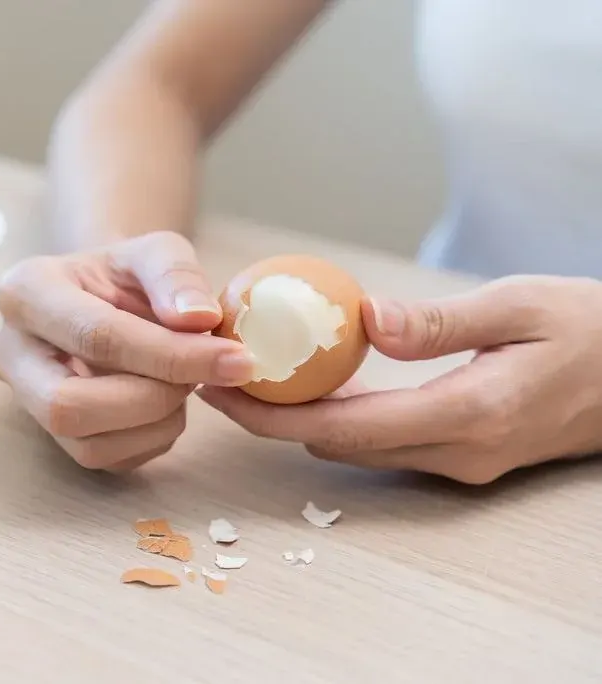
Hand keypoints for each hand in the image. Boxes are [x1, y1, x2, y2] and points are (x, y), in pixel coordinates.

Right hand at [0, 231, 254, 470]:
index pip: (95, 336)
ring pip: (86, 445)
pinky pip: (105, 460)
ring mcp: (25, 400)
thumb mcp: (155, 250)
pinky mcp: (52, 436)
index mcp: (26, 292)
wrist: (105, 298)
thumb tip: (199, 319)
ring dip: (155, 423)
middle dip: (150, 399)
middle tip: (199, 379)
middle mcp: (10, 351)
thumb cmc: (126, 274)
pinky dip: (153, 438)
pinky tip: (166, 403)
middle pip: (68, 406)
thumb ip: (177, 274)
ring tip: (183, 384)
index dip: (170, 355)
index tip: (235, 359)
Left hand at [196, 275, 601, 483]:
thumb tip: (365, 322)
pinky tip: (315, 383)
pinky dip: (340, 418)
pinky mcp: (464, 457)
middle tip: (221, 373)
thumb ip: (440, 321)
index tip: (220, 387)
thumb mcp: (519, 305)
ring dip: (300, 419)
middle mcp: (459, 453)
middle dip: (271, 418)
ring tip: (254, 373)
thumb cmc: (590, 328)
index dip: (271, 414)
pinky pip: (383, 443)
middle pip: (337, 446)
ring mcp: (462, 463)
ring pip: (357, 449)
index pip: (343, 427)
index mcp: (469, 414)